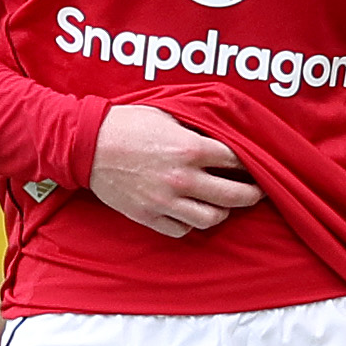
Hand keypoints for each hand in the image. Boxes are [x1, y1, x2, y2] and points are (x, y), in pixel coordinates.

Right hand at [88, 105, 263, 238]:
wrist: (87, 145)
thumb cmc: (127, 125)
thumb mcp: (168, 115)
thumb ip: (197, 129)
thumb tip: (223, 137)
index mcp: (190, 149)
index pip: (236, 161)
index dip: (251, 163)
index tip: (257, 165)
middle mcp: (182, 178)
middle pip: (234, 196)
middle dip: (252, 194)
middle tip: (258, 192)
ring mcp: (165, 201)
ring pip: (211, 219)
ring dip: (222, 212)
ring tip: (222, 204)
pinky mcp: (149, 216)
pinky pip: (181, 230)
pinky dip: (190, 223)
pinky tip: (190, 212)